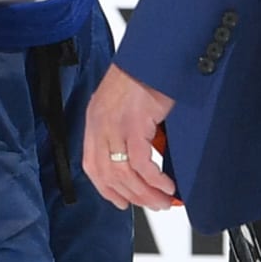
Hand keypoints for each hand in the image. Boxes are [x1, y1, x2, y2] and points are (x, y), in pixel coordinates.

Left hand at [84, 65, 176, 210]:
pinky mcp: (134, 124)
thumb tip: (140, 157)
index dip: (106, 190)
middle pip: (110, 176)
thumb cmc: (141, 74)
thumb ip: (122, 129)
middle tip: (153, 205)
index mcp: (94, 121)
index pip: (93, 167)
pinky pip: (141, 163)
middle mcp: (100, 126)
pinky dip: (155, 180)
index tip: (121, 202)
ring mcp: (115, 126)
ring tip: (164, 201)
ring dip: (146, 194)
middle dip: (133, 197)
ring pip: (125, 175)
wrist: (151, 55)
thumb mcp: (122, 103)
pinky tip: (167, 185)